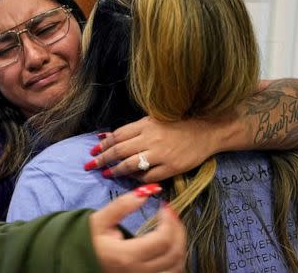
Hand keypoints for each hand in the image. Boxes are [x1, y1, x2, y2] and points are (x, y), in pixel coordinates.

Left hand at [85, 116, 218, 181]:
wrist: (206, 131)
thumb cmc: (177, 125)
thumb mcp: (153, 120)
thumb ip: (131, 130)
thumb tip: (105, 137)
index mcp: (146, 124)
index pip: (118, 136)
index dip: (103, 144)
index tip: (92, 151)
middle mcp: (152, 139)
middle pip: (120, 150)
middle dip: (102, 159)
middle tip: (91, 165)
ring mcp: (162, 154)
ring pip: (131, 165)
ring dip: (116, 170)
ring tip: (107, 173)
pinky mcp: (171, 168)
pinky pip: (148, 176)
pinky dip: (136, 179)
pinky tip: (130, 178)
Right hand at [90, 184, 185, 272]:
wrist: (76, 260)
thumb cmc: (86, 240)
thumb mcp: (99, 220)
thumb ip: (122, 205)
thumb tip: (146, 191)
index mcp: (126, 256)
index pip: (162, 240)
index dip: (169, 221)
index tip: (165, 206)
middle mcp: (138, 271)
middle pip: (174, 254)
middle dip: (178, 230)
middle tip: (171, 214)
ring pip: (176, 267)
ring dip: (179, 246)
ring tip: (172, 228)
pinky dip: (175, 259)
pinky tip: (168, 245)